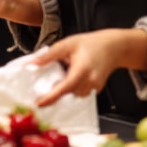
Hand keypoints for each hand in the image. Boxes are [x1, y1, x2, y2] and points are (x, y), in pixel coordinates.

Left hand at [32, 28, 146, 106]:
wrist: (113, 47)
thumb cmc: (90, 43)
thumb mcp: (67, 44)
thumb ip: (49, 55)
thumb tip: (32, 64)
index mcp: (82, 70)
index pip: (64, 88)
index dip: (51, 97)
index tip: (39, 103)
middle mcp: (90, 81)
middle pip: (68, 94)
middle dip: (56, 92)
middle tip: (43, 88)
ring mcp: (95, 87)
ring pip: (74, 95)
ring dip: (66, 89)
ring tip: (63, 75)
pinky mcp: (96, 89)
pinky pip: (81, 92)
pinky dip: (73, 87)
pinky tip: (72, 76)